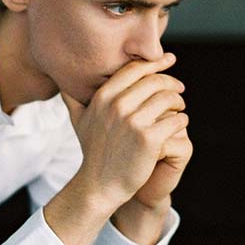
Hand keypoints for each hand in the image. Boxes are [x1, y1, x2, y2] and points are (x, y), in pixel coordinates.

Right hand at [61, 53, 187, 211]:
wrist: (100, 185)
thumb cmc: (93, 152)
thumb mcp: (78, 121)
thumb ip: (72, 98)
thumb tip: (63, 80)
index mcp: (103, 97)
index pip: (134, 69)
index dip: (154, 62)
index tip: (168, 59)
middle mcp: (117, 105)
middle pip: (155, 81)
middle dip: (171, 82)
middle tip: (179, 88)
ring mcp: (133, 122)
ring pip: (168, 98)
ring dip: (178, 101)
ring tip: (179, 108)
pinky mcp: (149, 139)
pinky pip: (176, 120)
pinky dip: (181, 120)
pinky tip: (180, 123)